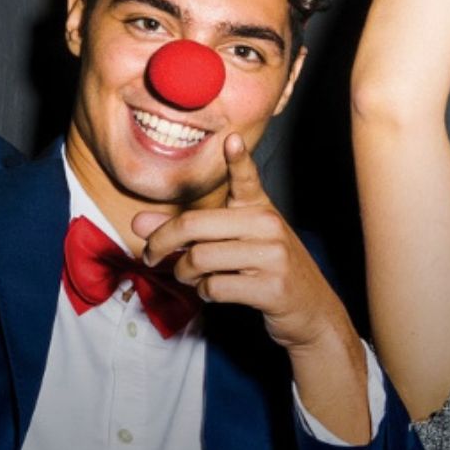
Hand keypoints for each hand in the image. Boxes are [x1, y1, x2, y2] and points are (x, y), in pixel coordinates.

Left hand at [132, 133, 356, 354]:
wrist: (311, 309)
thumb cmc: (266, 270)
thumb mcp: (232, 243)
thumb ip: (186, 232)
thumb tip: (139, 223)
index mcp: (260, 209)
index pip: (247, 179)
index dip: (237, 160)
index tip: (230, 139)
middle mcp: (268, 226)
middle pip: (195, 225)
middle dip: (161, 242)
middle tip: (150, 255)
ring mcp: (273, 256)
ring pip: (200, 258)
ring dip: (183, 273)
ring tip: (188, 276)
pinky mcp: (272, 288)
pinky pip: (215, 287)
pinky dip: (203, 292)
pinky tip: (211, 291)